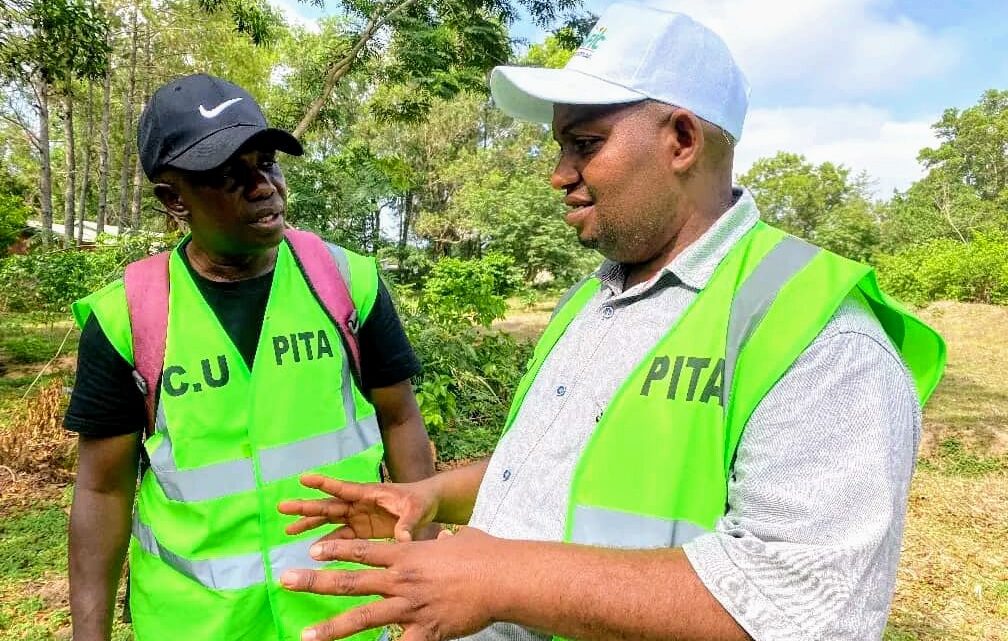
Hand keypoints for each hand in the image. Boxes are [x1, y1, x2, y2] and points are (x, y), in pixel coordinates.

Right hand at [278, 474, 438, 541]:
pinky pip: (341, 536)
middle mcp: (359, 504)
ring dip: (310, 524)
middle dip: (306, 506)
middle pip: (328, 504)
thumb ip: (408, 524)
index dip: (324, 483)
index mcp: (369, 493)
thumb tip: (403, 539)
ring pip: (329, 520)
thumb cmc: (421, 502)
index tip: (303, 478)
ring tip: (287, 531)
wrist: (427, 507)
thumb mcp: (416, 510)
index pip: (343, 488)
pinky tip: (313, 551)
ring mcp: (359, 517)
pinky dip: (327, 543)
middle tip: (282, 507)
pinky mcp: (362, 530)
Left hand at [281, 527, 501, 640]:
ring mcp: (410, 606)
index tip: (311, 551)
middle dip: (314, 582)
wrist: (501, 576)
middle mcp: (401, 579)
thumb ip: (441, 541)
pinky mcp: (425, 630)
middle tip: (285, 580)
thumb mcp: (457, 540)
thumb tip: (443, 537)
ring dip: (331, 628)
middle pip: (350, 581)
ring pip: (362, 617)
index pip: (362, 550)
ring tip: (305, 635)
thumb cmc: (483, 554)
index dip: (335, 551)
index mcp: (406, 555)